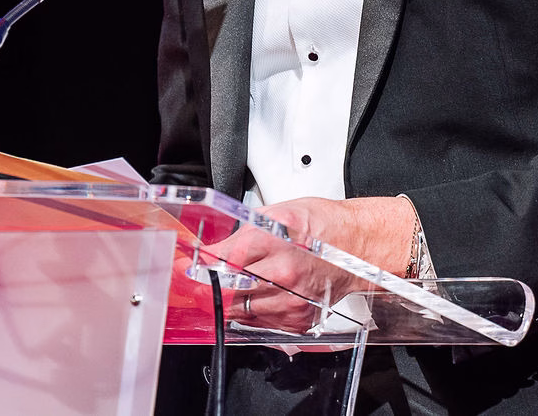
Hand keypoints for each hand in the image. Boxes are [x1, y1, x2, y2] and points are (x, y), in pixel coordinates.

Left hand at [208, 196, 417, 334]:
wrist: (356, 248)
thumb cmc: (320, 226)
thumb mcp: (274, 214)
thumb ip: (238, 233)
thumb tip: (209, 249)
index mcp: (273, 240)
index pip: (220, 259)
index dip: (194, 266)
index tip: (181, 268)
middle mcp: (283, 274)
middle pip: (226, 291)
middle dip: (205, 288)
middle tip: (194, 283)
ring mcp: (292, 301)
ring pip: (239, 311)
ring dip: (227, 301)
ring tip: (228, 287)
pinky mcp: (299, 320)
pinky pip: (260, 323)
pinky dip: (251, 312)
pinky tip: (257, 296)